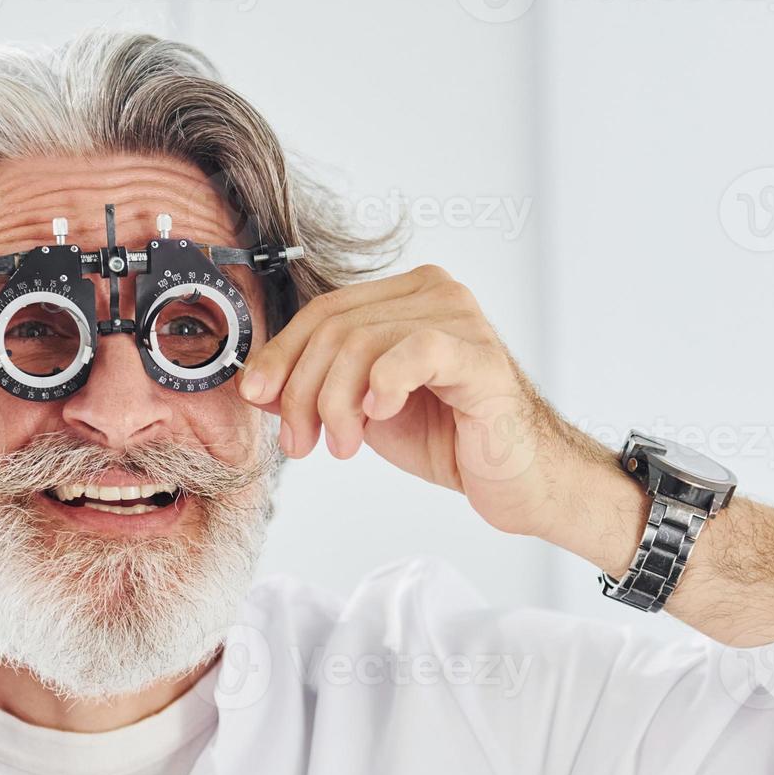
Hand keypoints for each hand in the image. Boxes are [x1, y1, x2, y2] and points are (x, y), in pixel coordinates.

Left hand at [237, 265, 592, 538]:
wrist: (516, 481)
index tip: (257, 397)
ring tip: (342, 446)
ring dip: (335, 402)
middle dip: (303, 390)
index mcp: (407, 296)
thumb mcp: (366, 409)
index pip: (325, 311)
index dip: (281, 354)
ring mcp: (462, 320)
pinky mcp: (481, 357)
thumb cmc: (452, 438)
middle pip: (336, 327)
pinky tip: (379, 416)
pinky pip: (414, 352)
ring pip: (361, 343)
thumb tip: (261, 385)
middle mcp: (436, 294)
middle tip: (301, 443)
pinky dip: (382, 385)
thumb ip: (321, 386)